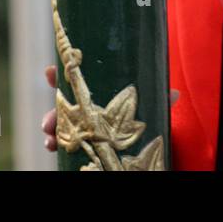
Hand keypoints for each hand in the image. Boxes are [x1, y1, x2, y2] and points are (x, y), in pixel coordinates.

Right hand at [41, 65, 179, 152]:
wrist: (147, 139)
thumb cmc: (146, 113)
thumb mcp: (152, 104)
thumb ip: (160, 98)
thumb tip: (174, 94)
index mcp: (100, 91)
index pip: (77, 79)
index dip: (61, 75)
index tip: (50, 71)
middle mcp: (88, 107)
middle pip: (63, 106)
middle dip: (52, 112)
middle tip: (48, 122)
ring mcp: (84, 125)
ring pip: (61, 125)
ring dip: (53, 132)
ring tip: (51, 141)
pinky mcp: (84, 142)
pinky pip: (66, 142)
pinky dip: (58, 145)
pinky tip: (55, 149)